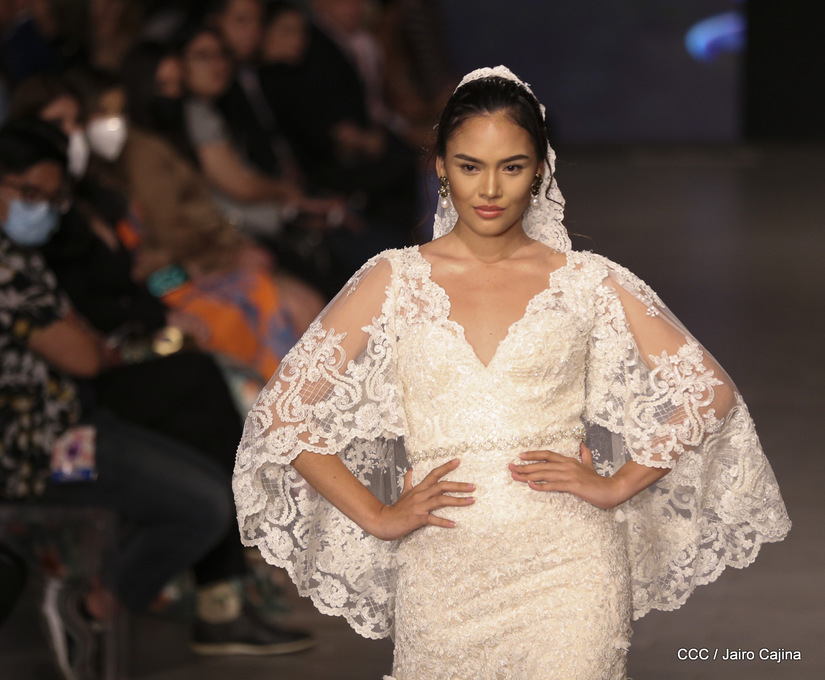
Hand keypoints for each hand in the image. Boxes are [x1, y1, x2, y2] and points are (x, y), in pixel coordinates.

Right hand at [369, 459, 473, 540]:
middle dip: (459, 485)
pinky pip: (433, 519)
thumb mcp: (404, 492)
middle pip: (442, 486)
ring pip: (441, 500)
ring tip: (471, 500)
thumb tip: (410, 469)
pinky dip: (444, 522)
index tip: (458, 461)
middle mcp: (421, 495)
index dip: (446, 467)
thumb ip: (409, 480)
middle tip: (473, 486)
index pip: (434, 474)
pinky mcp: (418, 518)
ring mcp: (420, 506)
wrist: (384, 521)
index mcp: (419, 488)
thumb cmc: (397, 508)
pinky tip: (454, 524)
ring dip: (458, 501)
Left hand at [508, 443, 622, 508]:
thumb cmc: (598, 480)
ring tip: (515, 476)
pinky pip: (554, 485)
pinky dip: (541, 485)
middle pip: (542, 465)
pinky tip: (531, 485)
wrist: (612, 490)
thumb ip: (584, 455)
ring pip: (544, 474)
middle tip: (510, 468)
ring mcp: (570, 475)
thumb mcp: (589, 465)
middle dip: (524, 466)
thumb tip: (582, 444)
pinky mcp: (573, 485)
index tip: (520, 456)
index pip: (547, 455)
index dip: (533, 454)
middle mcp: (567, 465)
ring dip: (528, 475)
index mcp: (569, 461)